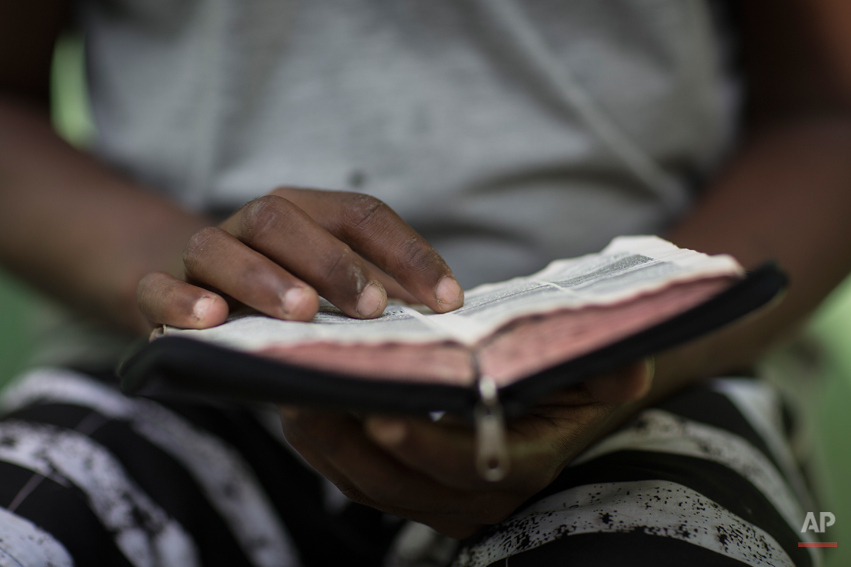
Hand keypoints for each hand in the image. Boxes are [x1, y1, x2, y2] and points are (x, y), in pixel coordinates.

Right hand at [136, 187, 463, 327]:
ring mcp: (205, 255)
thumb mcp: (342, 294)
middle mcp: (255, 224)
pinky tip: (211, 320)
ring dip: (263, 277)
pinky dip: (181, 301)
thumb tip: (447, 319)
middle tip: (371, 307)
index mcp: (307, 214)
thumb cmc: (291, 298)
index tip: (450, 301)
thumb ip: (383, 297)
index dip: (409, 253)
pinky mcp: (159, 291)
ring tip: (300, 312)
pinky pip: (157, 288)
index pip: (361, 214)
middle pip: (284, 219)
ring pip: (220, 246)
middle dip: (331, 262)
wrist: (203, 301)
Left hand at [279, 358, 653, 537]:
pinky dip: (324, 443)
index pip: (463, 466)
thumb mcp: (608, 373)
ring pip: (364, 482)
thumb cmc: (577, 384)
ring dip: (325, 440)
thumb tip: (621, 359)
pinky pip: (353, 476)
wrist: (565, 408)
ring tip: (293, 389)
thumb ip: (612, 369)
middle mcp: (473, 496)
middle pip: (395, 482)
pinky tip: (304, 399)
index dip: (421, 445)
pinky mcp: (408, 487)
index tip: (380, 413)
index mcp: (518, 468)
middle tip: (308, 392)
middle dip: (346, 439)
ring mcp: (435, 498)